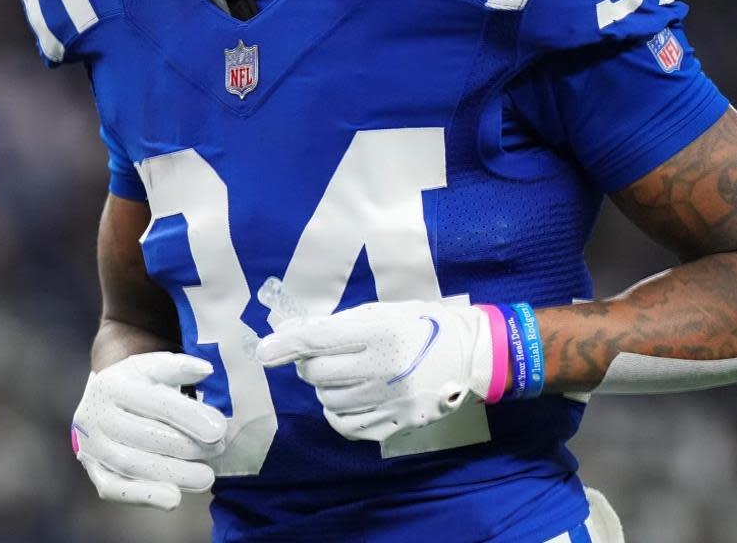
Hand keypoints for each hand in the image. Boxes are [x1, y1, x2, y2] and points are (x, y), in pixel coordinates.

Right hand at [71, 352, 229, 509]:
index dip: (189, 417)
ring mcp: (91, 446)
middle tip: (218, 450)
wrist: (100, 404)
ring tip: (206, 477)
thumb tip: (206, 370)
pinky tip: (174, 498)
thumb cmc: (136, 385)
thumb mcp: (153, 368)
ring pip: (132, 464)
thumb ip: (180, 367)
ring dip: (173, 474)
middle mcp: (95, 416)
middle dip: (187, 446)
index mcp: (110, 385)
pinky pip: (115, 489)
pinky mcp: (94, 471)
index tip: (219, 430)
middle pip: (144, 436)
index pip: (154, 402)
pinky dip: (145, 496)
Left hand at [254, 299, 504, 441]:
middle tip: (322, 357)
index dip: (285, 345)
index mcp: (381, 332)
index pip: (318, 340)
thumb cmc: (425, 325)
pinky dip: (337, 413)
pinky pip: (347, 426)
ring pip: (329, 400)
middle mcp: (383, 368)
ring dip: (324, 388)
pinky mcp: (397, 423)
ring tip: (342, 376)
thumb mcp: (385, 311)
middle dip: (310, 365)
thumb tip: (297, 331)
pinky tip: (347, 399)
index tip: (264, 352)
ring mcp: (390, 401)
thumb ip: (342, 323)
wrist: (473, 356)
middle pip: (318, 373)